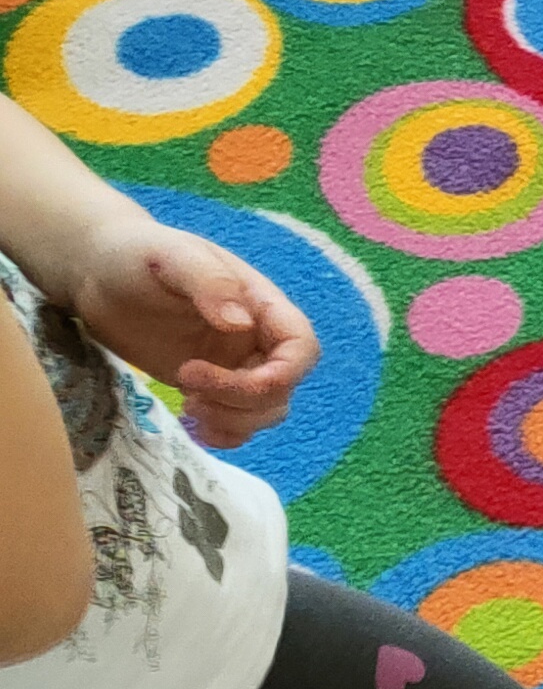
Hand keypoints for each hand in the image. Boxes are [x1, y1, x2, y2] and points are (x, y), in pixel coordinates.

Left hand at [66, 223, 313, 449]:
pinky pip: (237, 422)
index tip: (224, 378)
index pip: (300, 348)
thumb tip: (241, 325)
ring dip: (234, 420)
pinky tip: (193, 426)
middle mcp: (257, 339)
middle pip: (283, 387)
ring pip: (265, 411)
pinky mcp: (209, 386)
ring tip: (188, 406)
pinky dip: (225, 434)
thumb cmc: (136, 254)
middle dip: (243, 400)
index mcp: (260, 305)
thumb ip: (210, 284)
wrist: (96, 271)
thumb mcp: (172, 257)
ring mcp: (234, 365)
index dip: (280, 375)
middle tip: (188, 387)